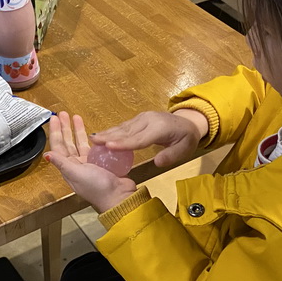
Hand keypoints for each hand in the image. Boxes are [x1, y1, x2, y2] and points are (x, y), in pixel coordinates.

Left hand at [45, 112, 137, 212]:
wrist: (118, 196)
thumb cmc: (97, 188)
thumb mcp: (76, 174)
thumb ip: (62, 163)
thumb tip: (46, 155)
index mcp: (68, 168)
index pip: (58, 147)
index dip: (55, 132)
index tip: (54, 119)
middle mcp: (77, 165)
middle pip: (68, 143)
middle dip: (65, 128)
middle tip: (63, 114)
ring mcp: (89, 163)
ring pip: (80, 143)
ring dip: (77, 131)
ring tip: (76, 117)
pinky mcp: (101, 163)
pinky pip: (94, 147)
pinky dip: (92, 138)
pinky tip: (92, 130)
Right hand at [91, 109, 207, 167]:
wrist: (189, 122)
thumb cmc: (186, 139)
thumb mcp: (184, 150)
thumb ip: (171, 156)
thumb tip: (157, 162)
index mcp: (159, 128)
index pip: (139, 139)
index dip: (123, 143)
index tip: (108, 146)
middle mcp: (148, 120)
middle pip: (127, 131)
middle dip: (109, 137)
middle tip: (93, 142)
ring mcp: (143, 117)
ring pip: (123, 127)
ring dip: (107, 133)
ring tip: (93, 138)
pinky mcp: (139, 118)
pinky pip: (124, 126)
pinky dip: (112, 131)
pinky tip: (102, 135)